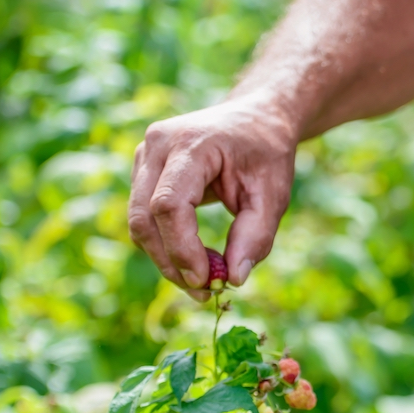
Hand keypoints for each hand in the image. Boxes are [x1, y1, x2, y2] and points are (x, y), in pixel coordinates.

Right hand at [128, 97, 297, 299]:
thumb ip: (256, 235)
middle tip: (204, 293)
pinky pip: (145, 217)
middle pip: (145, 217)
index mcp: (191, 144)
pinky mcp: (143, 170)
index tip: (207, 280)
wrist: (254, 119)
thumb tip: (233, 278)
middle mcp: (157, 145)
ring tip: (204, 281)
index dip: (182, 248)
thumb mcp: (274, 194)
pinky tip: (195, 260)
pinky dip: (166, 244)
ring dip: (166, 259)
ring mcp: (144, 156)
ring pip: (139, 221)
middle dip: (171, 262)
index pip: (169, 204)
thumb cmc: (266, 154)